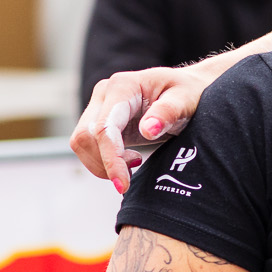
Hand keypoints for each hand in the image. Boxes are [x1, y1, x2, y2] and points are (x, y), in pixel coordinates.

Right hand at [71, 66, 209, 193]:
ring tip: (136, 162)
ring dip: (102, 164)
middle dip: (105, 163)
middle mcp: (105, 94)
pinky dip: (104, 161)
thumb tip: (147, 131)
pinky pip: (89, 147)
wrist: (190, 88)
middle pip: (85, 136)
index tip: (123, 185)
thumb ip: (168, 112)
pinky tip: (130, 161)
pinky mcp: (101, 121)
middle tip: (135, 172)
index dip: (110, 159)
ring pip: (81, 143)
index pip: (105, 127)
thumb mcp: (187, 100)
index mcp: (123, 86)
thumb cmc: (191, 92)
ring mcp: (100, 107)